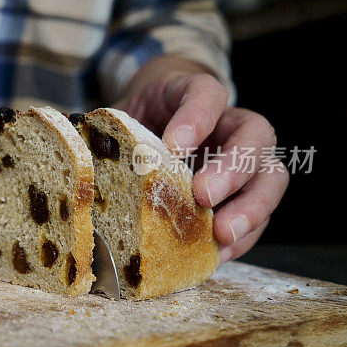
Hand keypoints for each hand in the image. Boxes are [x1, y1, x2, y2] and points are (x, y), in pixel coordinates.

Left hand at [114, 56, 288, 262]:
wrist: (153, 121)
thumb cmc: (135, 119)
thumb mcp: (119, 116)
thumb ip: (106, 133)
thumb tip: (75, 157)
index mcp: (194, 94)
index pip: (205, 93)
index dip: (196, 117)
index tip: (174, 144)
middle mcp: (229, 122)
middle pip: (255, 134)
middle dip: (233, 168)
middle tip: (203, 195)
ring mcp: (244, 157)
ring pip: (270, 176)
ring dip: (251, 208)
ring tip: (222, 235)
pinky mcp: (244, 193)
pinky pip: (258, 214)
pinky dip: (243, 237)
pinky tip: (218, 253)